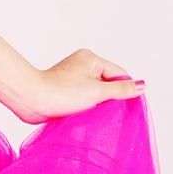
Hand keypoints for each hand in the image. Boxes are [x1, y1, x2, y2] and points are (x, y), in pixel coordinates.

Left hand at [11, 50, 144, 123]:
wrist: (30, 100)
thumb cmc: (61, 93)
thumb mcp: (97, 92)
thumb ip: (121, 90)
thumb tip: (142, 85)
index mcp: (91, 58)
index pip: (119, 74)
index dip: (125, 90)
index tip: (127, 107)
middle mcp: (82, 64)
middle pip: (108, 82)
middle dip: (110, 97)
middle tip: (109, 111)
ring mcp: (72, 76)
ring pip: (95, 91)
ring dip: (97, 103)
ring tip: (94, 113)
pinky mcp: (64, 89)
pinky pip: (83, 97)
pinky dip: (86, 106)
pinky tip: (85, 114)